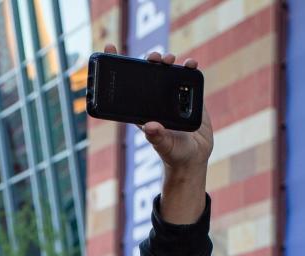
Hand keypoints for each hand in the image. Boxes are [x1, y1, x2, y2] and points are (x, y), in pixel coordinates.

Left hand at [102, 43, 213, 171]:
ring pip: (168, 71)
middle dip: (150, 59)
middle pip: (149, 72)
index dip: (119, 65)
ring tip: (169, 59)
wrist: (195, 158)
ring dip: (168, 61)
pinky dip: (189, 67)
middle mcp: (156, 99)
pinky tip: (191, 64)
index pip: (127, 84)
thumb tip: (150, 126)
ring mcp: (174, 96)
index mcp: (143, 109)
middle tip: (153, 58)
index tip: (110, 47)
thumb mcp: (164, 146)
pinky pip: (189, 77)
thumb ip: (157, 137)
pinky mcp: (190, 95)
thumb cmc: (174, 153)